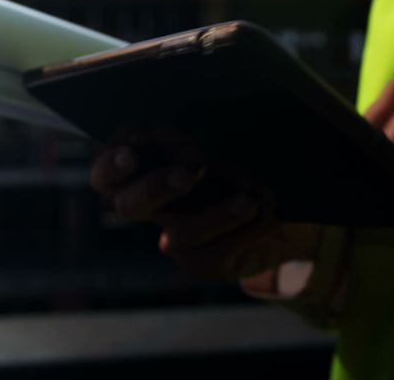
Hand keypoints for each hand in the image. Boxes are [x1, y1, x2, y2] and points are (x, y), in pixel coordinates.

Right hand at [89, 130, 320, 285]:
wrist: (285, 210)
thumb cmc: (248, 161)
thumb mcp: (223, 141)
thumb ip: (188, 137)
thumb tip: (172, 130)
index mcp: (150, 172)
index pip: (108, 172)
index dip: (110, 166)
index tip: (131, 153)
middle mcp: (155, 208)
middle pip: (128, 205)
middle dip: (153, 188)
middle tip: (186, 174)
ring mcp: (176, 238)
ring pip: (178, 236)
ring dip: (215, 216)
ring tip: (248, 202)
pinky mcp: (203, 263)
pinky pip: (211, 256)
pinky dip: (241, 234)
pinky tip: (265, 219)